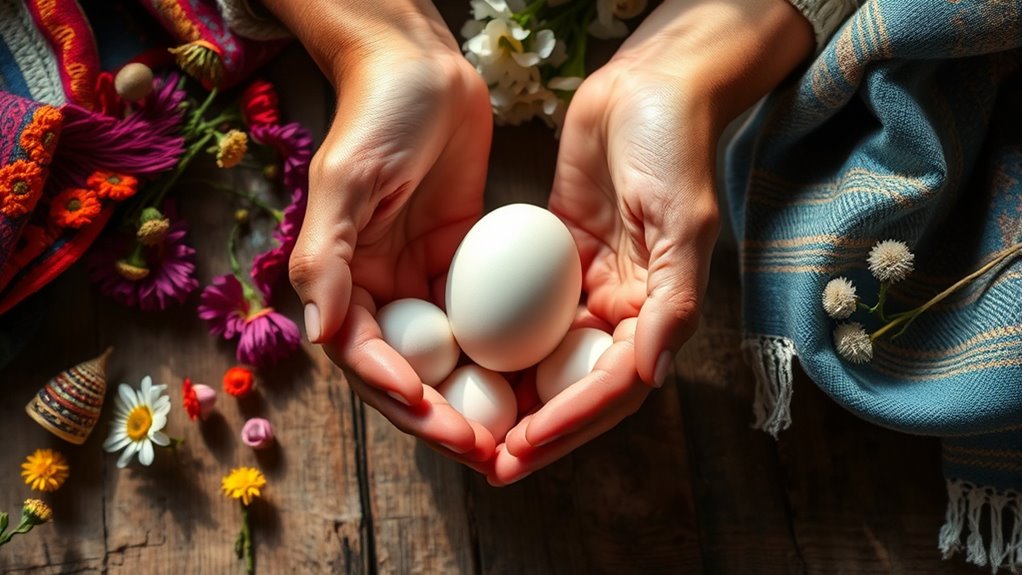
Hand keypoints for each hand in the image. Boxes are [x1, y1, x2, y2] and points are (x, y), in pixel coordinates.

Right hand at [263, 1, 495, 461]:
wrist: (425, 69)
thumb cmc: (378, 115)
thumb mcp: (347, 181)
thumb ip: (328, 259)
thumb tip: (322, 335)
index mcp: (343, 282)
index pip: (367, 358)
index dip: (397, 395)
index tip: (436, 415)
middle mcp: (381, 292)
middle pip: (408, 375)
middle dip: (440, 419)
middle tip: (484, 451)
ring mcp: (424, 283)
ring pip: (447, 363)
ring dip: (474, 403)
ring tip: (511, 439)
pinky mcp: (462, 268)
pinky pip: (481, 324)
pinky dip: (499, 360)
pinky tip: (532, 384)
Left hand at [488, 0, 813, 484]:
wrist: (646, 85)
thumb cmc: (673, 145)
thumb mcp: (683, 221)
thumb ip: (673, 301)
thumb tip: (651, 376)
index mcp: (657, 309)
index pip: (613, 387)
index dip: (570, 423)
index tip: (521, 448)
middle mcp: (622, 309)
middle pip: (576, 388)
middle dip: (536, 431)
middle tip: (488, 463)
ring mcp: (586, 287)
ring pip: (546, 360)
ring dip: (512, 399)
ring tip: (467, 429)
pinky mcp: (559, 260)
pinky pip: (524, 314)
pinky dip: (498, 343)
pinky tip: (460, 362)